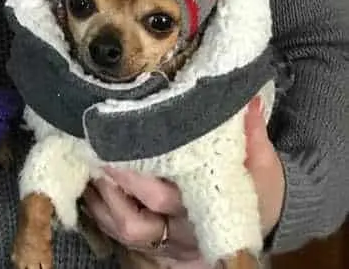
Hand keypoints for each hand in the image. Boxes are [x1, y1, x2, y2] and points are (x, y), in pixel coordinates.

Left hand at [83, 96, 285, 267]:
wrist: (261, 216)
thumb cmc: (258, 186)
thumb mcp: (262, 163)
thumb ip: (252, 134)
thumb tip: (247, 100)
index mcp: (205, 210)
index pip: (164, 199)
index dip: (134, 178)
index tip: (115, 148)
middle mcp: (182, 234)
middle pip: (135, 221)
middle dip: (110, 185)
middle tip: (92, 148)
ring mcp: (167, 245)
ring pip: (123, 231)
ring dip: (100, 200)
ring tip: (86, 162)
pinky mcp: (155, 248)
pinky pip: (118, 237)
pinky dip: (101, 211)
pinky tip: (91, 183)